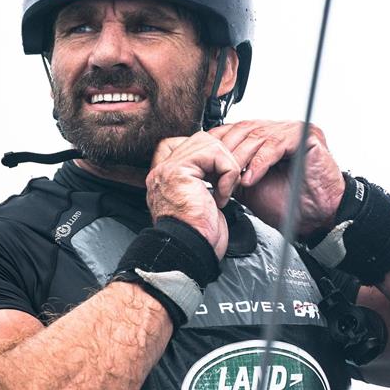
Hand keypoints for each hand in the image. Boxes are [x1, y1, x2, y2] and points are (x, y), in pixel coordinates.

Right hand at [148, 132, 241, 258]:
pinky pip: (215, 154)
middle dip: (222, 157)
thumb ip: (201, 181)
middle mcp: (162, 171)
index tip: (220, 177)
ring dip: (226, 165)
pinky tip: (222, 196)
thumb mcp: (200, 202)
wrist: (190, 251)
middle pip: (199, 139)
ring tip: (224, 189)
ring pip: (209, 142)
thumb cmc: (197, 236)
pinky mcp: (178, 171)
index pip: (185, 144)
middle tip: (226, 184)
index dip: (209, 154)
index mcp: (164, 178)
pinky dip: (228, 173)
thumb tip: (219, 166)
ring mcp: (167, 169)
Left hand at [209, 120, 344, 235]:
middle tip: (216, 174)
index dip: (216, 144)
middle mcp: (277, 129)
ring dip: (240, 159)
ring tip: (233, 179)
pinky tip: (251, 178)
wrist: (313, 217)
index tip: (204, 162)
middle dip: (226, 153)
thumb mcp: (246, 185)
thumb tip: (204, 167)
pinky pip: (276, 144)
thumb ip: (229, 171)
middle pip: (242, 130)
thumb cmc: (286, 202)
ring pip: (257, 136)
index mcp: (263, 136)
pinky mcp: (307, 136)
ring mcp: (292, 130)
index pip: (232, 130)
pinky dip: (260, 162)